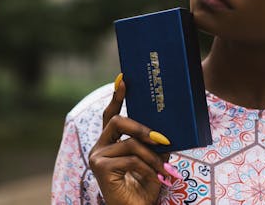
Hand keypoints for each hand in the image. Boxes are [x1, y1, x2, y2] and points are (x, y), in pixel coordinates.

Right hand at [89, 73, 181, 204]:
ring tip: (167, 169)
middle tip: (162, 139)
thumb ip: (155, 142)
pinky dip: (149, 168)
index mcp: (110, 143)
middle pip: (117, 121)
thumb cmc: (145, 186)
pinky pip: (130, 158)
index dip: (117, 96)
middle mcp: (99, 147)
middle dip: (141, 128)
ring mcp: (97, 157)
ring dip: (153, 156)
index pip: (111, 115)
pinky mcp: (100, 167)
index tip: (123, 79)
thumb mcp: (154, 159)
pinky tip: (158, 178)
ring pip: (129, 143)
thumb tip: (166, 127)